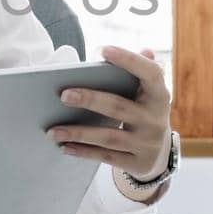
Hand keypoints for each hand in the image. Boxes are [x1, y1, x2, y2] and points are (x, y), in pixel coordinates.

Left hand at [48, 46, 171, 180]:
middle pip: (119, 107)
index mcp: (159, 95)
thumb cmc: (144, 113)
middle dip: (90, 100)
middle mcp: (155, 119)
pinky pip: (106, 157)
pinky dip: (84, 152)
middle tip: (63, 95)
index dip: (129, 61)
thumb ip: (143, 72)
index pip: (150, 73)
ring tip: (52, 131)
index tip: (104, 50)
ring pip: (108, 137)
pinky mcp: (137, 163)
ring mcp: (147, 143)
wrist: (160, 155)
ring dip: (78, 133)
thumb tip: (146, 50)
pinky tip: (64, 147)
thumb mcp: (149, 94)